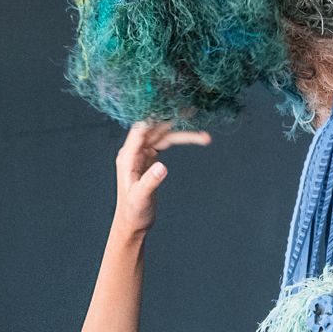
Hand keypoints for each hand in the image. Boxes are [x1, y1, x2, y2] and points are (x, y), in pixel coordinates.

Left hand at [112, 121, 210, 235]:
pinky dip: (180, 140)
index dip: (156, 117)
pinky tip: (194, 139)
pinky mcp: (150, 159)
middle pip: (155, 129)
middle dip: (174, 120)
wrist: (132, 223)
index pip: (141, 129)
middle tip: (193, 112)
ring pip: (164, 136)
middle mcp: (134, 151)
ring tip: (205, 136)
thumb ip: (150, 181)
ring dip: (183, 133)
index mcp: (128, 157)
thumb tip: (163, 167)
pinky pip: (166, 143)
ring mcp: (142, 154)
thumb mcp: (141, 198)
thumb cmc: (133, 212)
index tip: (172, 108)